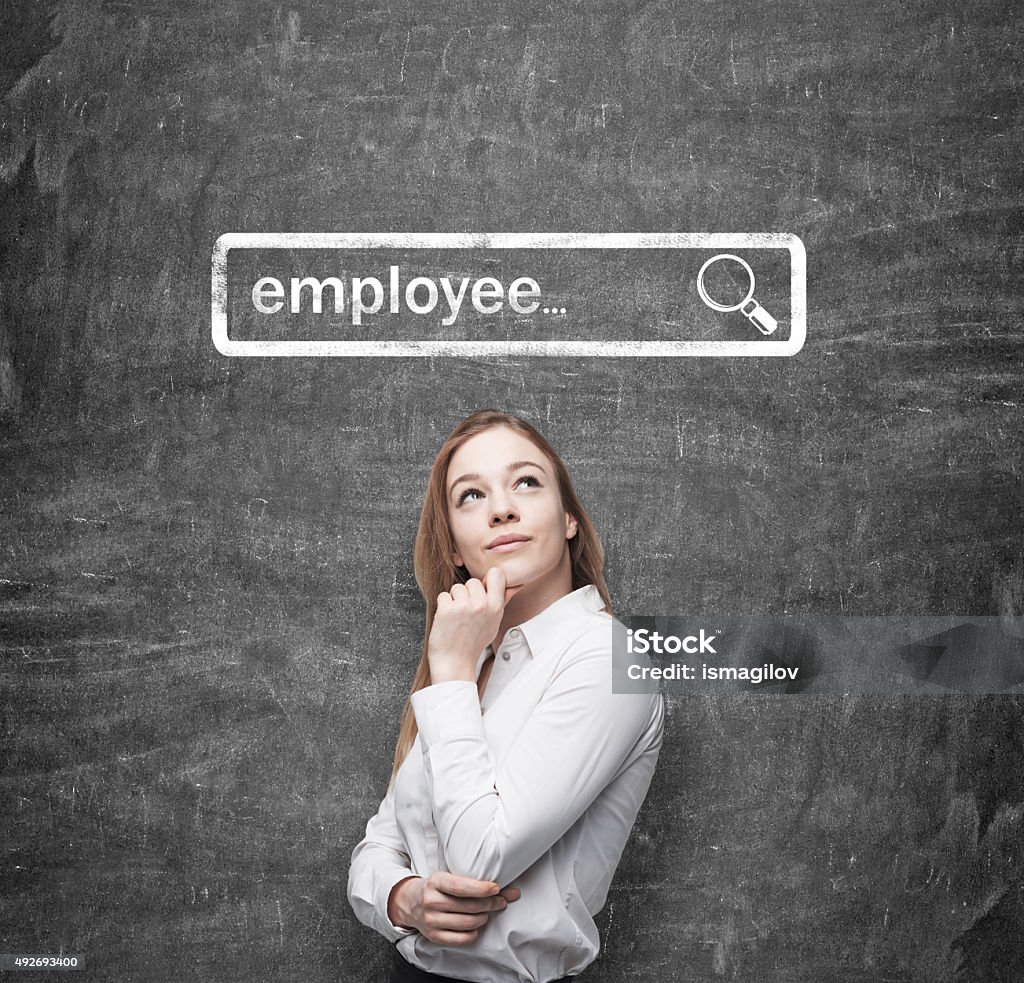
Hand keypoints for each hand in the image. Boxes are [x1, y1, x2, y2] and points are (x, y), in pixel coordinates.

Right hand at [387, 872, 520, 944]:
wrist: (410, 902)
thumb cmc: (436, 888)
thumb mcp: (448, 877)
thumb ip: (473, 882)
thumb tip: (511, 890)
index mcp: (436, 882)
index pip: (461, 887)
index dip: (481, 889)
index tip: (496, 889)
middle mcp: (432, 901)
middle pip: (468, 906)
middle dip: (490, 904)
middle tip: (501, 901)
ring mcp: (431, 920)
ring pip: (467, 923)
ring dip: (483, 918)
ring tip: (487, 913)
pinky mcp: (434, 936)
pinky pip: (461, 939)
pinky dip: (473, 933)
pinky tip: (476, 926)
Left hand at [428, 567, 522, 683]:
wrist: (455, 663)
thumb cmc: (473, 643)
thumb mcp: (494, 623)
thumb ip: (503, 601)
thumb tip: (517, 584)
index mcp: (496, 608)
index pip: (496, 573)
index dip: (486, 580)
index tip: (482, 592)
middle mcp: (482, 605)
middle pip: (472, 581)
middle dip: (467, 594)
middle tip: (466, 613)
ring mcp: (464, 607)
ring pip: (456, 587)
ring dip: (453, 600)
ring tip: (456, 617)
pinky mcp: (446, 610)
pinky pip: (443, 595)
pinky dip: (442, 606)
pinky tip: (447, 620)